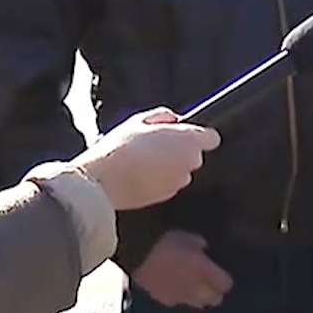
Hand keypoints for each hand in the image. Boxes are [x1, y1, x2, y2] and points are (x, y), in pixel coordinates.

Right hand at [70, 108, 219, 210]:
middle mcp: (189, 162)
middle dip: (180, 151)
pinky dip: (159, 180)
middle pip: (194, 155)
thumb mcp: (138, 121)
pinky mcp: (167, 196)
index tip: (184, 135)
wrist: (101, 182)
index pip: (211, 138)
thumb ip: (162, 116)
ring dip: (169, 167)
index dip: (198, 136)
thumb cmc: (119, 148)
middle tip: (155, 146)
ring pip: (181, 171)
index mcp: (187, 140)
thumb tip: (173, 119)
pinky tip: (139, 175)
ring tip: (143, 161)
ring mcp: (179, 181)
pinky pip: (168, 184)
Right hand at [131, 230, 232, 307]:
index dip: (224, 281)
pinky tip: (176, 288)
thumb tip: (205, 249)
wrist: (136, 253)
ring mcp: (178, 295)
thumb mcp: (186, 237)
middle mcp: (194, 286)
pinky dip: (181, 298)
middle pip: (214, 299)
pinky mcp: (163, 299)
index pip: (225, 285)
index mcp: (202, 269)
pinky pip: (179, 302)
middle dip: (215, 292)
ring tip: (194, 287)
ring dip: (199, 297)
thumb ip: (199, 244)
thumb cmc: (163, 240)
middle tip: (211, 283)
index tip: (222, 275)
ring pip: (198, 304)